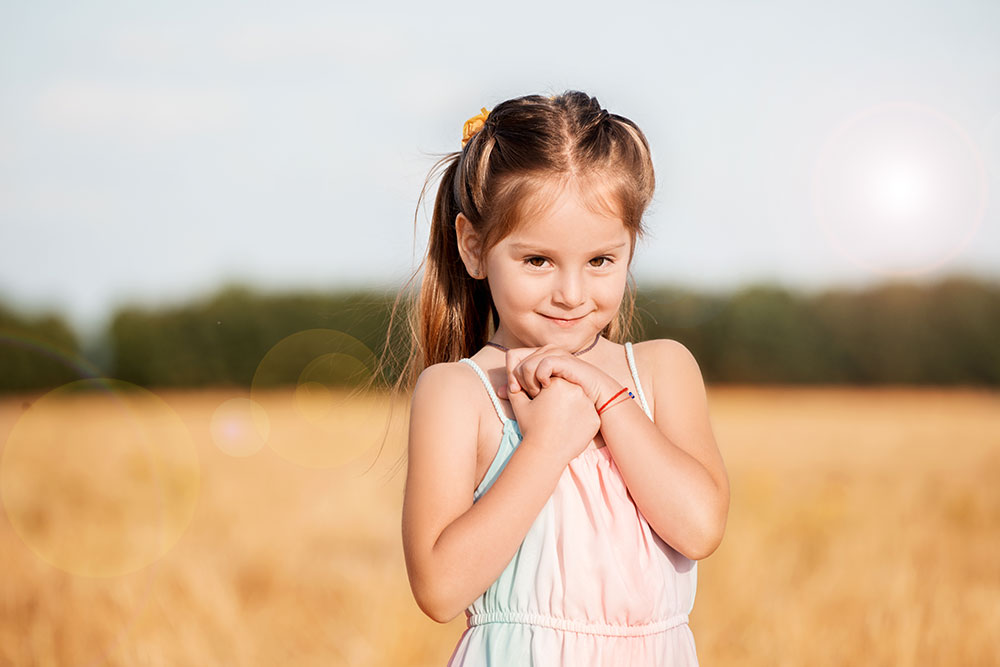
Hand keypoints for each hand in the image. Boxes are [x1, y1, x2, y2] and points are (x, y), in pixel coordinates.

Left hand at [497, 344, 614, 407]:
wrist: (596, 396)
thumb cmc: (569, 397)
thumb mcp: (541, 395)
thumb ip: (520, 392)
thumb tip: (499, 391)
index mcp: (538, 356)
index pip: (511, 357)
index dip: (510, 374)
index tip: (516, 392)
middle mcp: (545, 351)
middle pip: (515, 361)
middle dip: (518, 381)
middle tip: (529, 395)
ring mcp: (554, 353)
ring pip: (526, 364)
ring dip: (528, 382)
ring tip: (538, 394)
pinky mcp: (563, 359)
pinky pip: (542, 365)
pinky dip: (540, 379)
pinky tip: (546, 388)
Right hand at [505, 376, 600, 462]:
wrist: (545, 453)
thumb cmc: (531, 428)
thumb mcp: (520, 405)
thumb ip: (516, 389)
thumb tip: (510, 381)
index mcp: (558, 383)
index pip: (554, 383)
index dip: (547, 395)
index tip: (542, 408)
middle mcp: (576, 390)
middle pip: (568, 391)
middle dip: (561, 400)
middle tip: (551, 416)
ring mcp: (588, 405)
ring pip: (579, 403)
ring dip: (572, 410)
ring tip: (560, 423)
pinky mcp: (594, 420)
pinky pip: (588, 417)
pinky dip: (580, 422)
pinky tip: (569, 430)